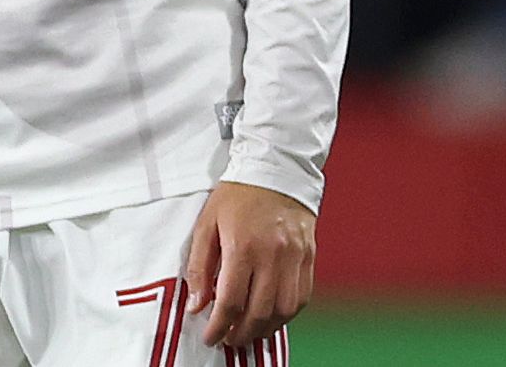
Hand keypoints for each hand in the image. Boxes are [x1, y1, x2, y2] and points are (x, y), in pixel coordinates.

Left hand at [184, 181, 316, 347]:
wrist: (276, 167)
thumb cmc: (238, 195)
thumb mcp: (206, 225)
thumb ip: (199, 267)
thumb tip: (196, 305)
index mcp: (243, 246)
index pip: (231, 302)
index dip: (219, 327)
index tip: (211, 337)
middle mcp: (272, 255)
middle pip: (259, 312)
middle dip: (242, 334)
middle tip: (230, 338)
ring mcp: (295, 256)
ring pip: (284, 310)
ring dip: (266, 328)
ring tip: (251, 331)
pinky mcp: (309, 255)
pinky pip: (302, 296)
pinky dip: (287, 313)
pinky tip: (273, 315)